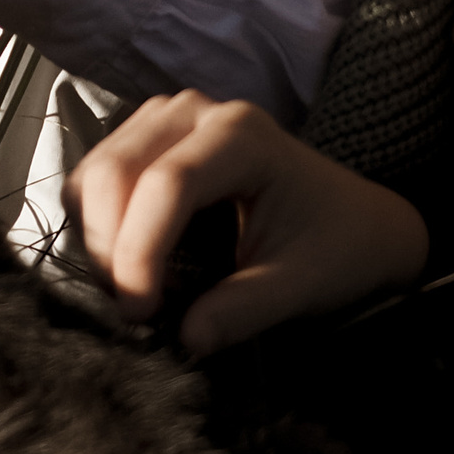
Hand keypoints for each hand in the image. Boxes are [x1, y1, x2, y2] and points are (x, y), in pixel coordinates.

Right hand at [65, 92, 428, 357]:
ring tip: (129, 290)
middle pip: (117, 169)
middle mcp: (197, 112)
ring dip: (98, 235)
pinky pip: (98, 173)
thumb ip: (243, 310)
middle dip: (110, 246)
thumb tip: (185, 341)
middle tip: (132, 311)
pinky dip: (97, 221)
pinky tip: (126, 262)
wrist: (355, 222)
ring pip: (98, 169)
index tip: (139, 313)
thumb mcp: (299, 286)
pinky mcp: (151, 138)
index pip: (168, 183)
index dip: (141, 250)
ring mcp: (169, 119)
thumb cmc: (335, 247)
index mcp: (242, 136)